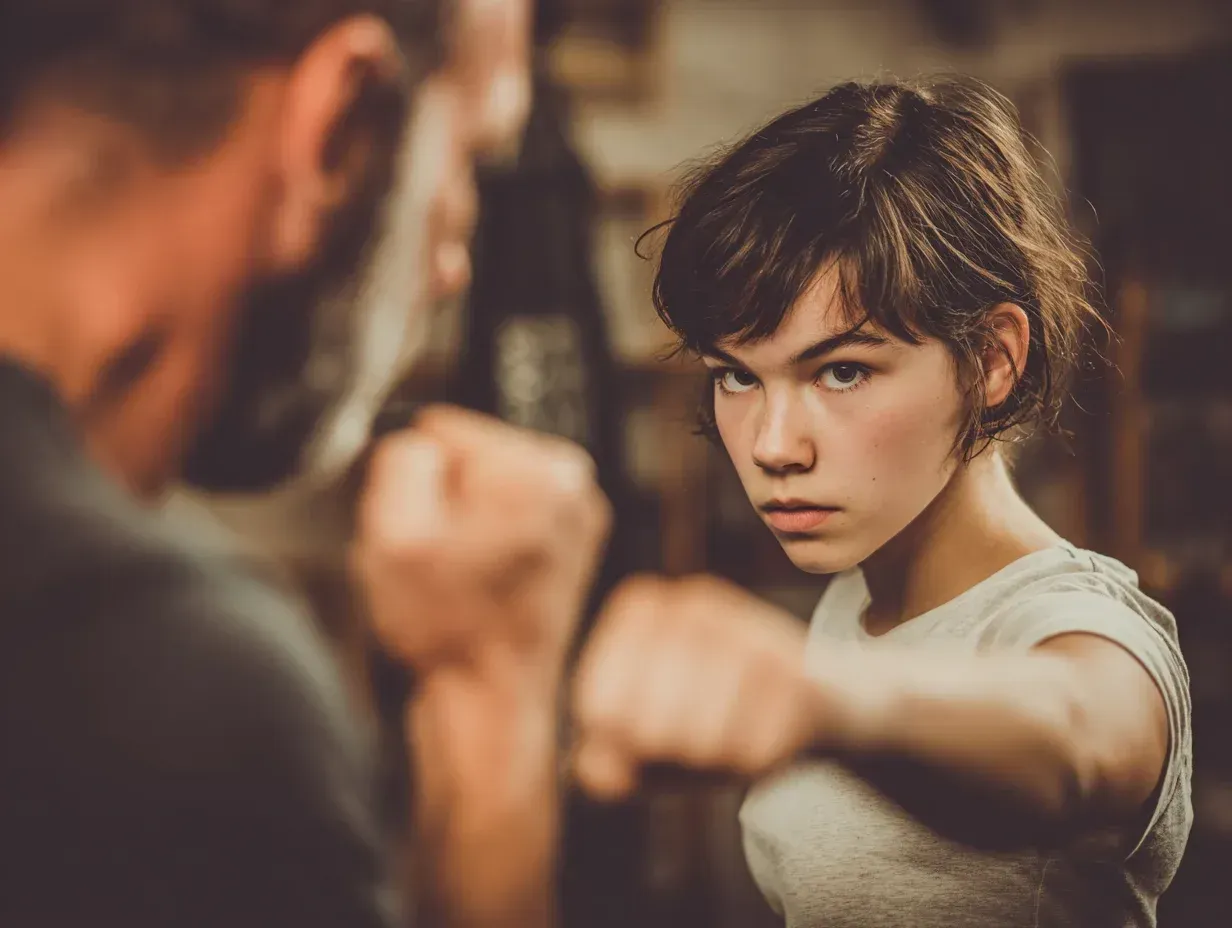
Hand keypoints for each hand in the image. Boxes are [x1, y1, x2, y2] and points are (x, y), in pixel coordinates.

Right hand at [352, 405, 610, 927]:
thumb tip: (415, 441)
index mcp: (536, 469)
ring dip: (459, 527)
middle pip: (468, 459)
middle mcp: (571, 483)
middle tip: (441, 563)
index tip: (424, 533)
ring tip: (460, 580)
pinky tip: (479, 586)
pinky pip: (504, 520)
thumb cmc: (449, 629)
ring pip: (483, 492)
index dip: (415, 480)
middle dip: (441, 502)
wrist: (492, 700)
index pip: (442, 429)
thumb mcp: (392, 534)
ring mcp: (578, 514)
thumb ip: (400, 461)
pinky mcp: (572, 543)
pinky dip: (484, 546)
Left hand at [572, 575, 845, 799]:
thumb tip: (597, 769)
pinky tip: (768, 736)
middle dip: (670, 756)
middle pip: (648, 728)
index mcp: (642, 606)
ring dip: (714, 763)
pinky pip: (752, 753)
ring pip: (700, 743)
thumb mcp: (646, 742)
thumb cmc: (709, 720)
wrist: (817, 702)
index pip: (600, 706)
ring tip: (732, 737)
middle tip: (695, 746)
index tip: (646, 737)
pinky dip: (755, 765)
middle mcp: (692, 603)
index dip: (621, 743)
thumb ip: (606, 762)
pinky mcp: (797, 673)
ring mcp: (748, 629)